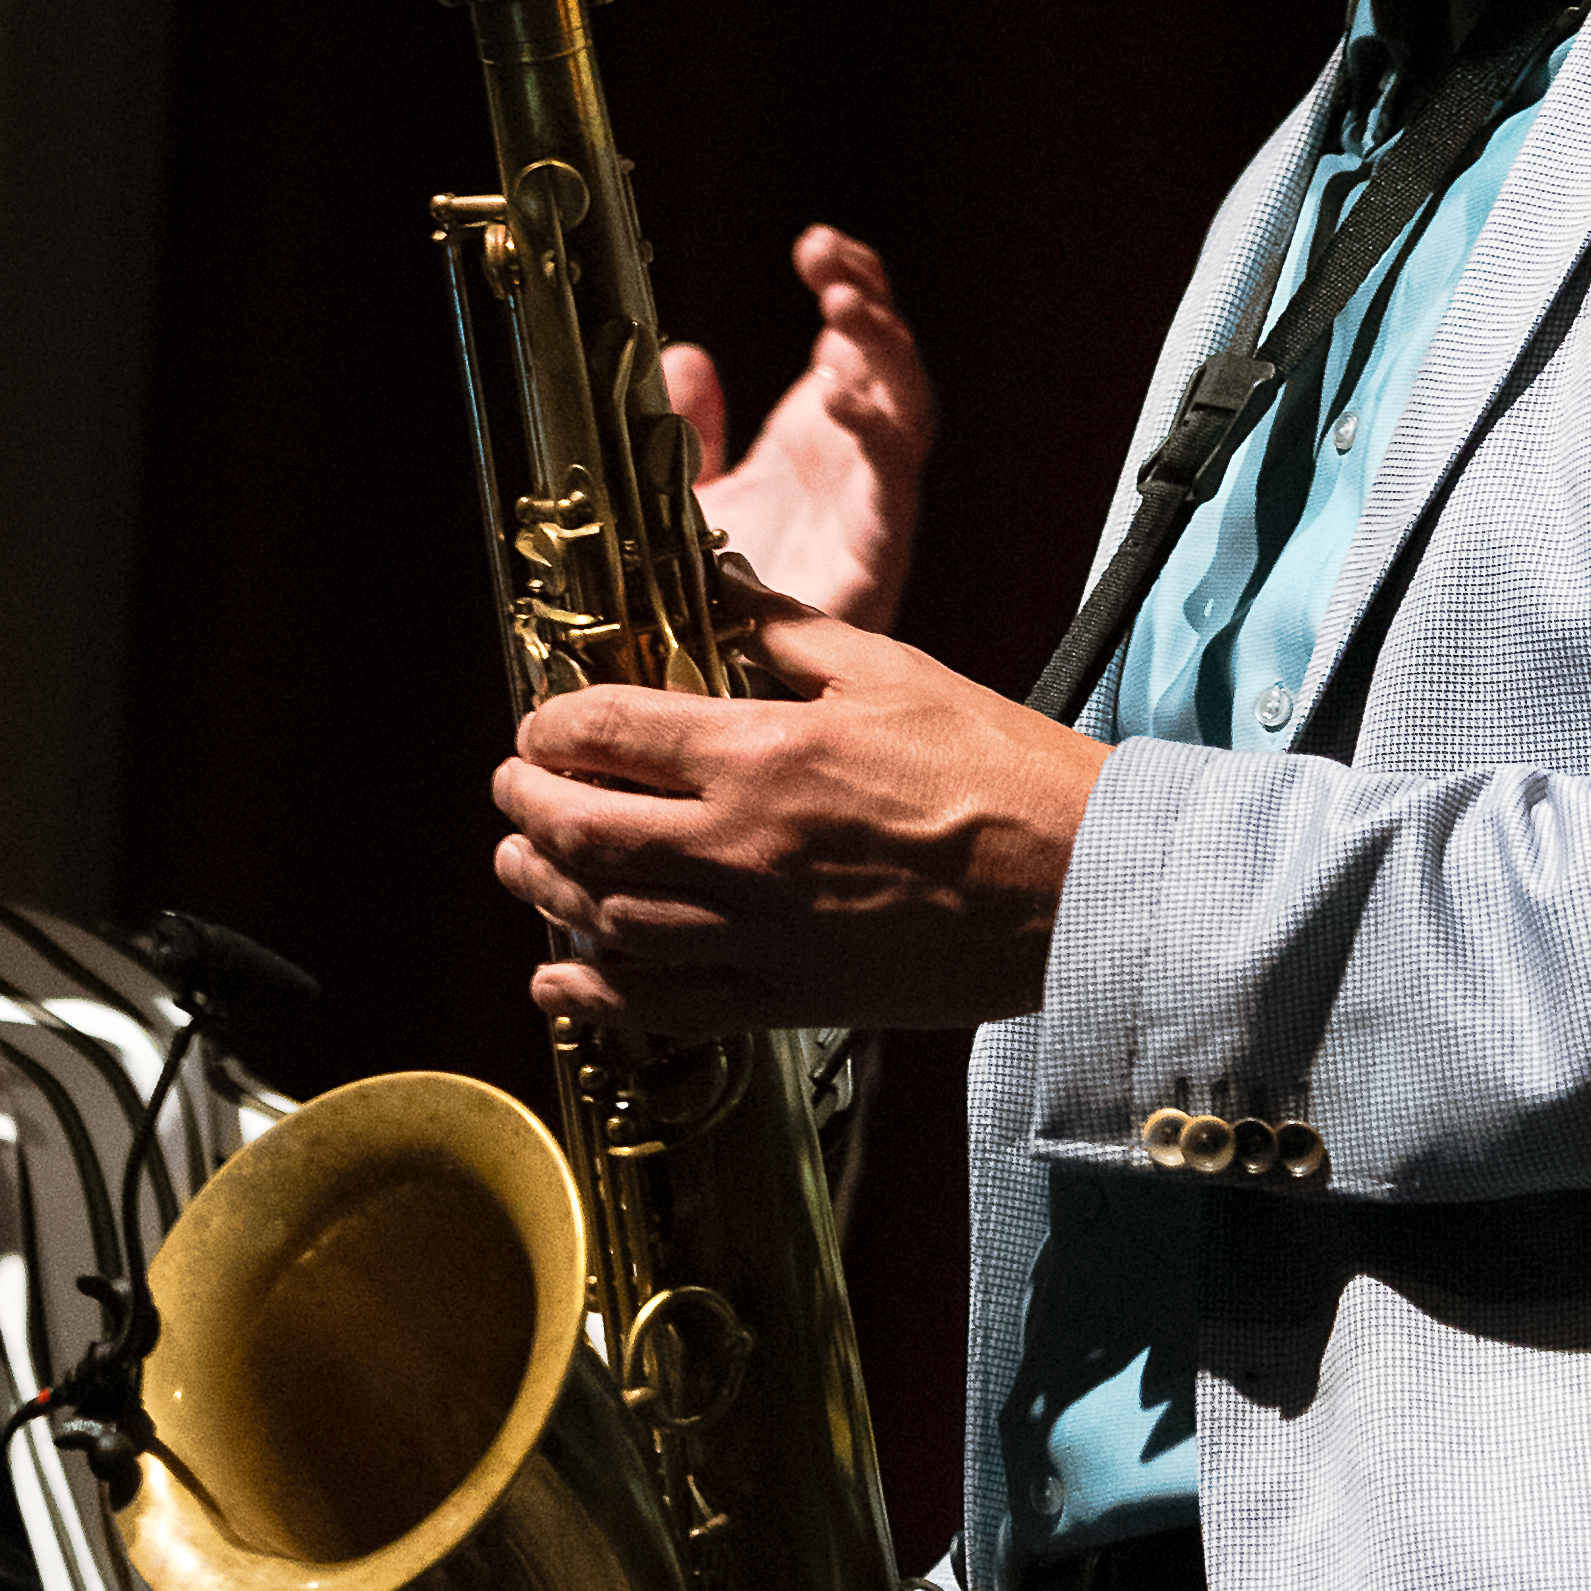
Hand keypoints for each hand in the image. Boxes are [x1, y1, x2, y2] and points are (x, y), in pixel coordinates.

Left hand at [493, 608, 1101, 1036]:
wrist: (1077, 884)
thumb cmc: (998, 770)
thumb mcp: (889, 668)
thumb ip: (784, 630)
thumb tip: (716, 583)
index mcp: (761, 752)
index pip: (609, 731)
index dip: (553, 723)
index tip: (542, 721)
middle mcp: (740, 849)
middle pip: (582, 830)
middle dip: (526, 805)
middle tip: (513, 787)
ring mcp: (757, 935)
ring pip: (603, 920)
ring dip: (543, 890)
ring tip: (520, 865)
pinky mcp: (785, 1000)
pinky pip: (660, 1006)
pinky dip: (594, 997)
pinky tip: (559, 981)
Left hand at [666, 225, 935, 626]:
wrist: (722, 698)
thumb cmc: (718, 605)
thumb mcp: (686, 496)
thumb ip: (688, 427)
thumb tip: (683, 354)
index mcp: (819, 439)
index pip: (853, 344)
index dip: (850, 287)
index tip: (817, 245)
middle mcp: (853, 464)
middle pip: (886, 363)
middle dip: (867, 301)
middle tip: (826, 258)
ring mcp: (868, 506)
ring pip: (903, 410)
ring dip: (880, 350)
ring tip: (841, 303)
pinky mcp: (871, 557)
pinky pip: (889, 488)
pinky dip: (875, 438)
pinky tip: (842, 401)